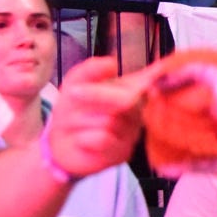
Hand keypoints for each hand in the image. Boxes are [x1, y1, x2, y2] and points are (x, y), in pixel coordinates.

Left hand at [43, 57, 159, 177]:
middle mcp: (138, 111)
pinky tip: (81, 140)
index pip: (149, 80)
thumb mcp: (75, 83)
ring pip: (110, 121)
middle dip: (96, 95)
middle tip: (72, 93)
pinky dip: (84, 137)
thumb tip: (113, 64)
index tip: (154, 72)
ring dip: (82, 120)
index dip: (157, 74)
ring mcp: (132, 133)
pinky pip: (103, 139)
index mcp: (131, 90)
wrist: (58, 141)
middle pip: (128, 100)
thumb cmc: (72, 110)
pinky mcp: (122, 152)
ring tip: (74, 124)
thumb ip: (91, 70)